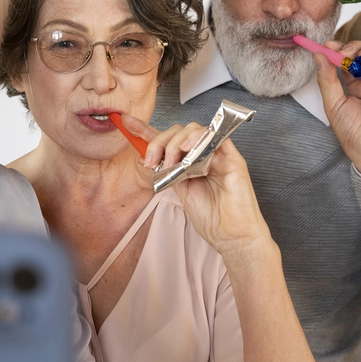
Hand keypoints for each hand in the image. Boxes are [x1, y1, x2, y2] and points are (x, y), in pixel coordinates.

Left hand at [120, 114, 272, 258]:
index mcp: (190, 161)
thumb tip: (147, 157)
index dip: (147, 130)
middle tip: (152, 161)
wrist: (231, 237)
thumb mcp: (180, 191)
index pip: (167, 140)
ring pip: (195, 130)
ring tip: (171, 162)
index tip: (127, 124)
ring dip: (177, 141)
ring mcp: (218, 154)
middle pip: (179, 131)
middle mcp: (204, 154)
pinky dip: (200, 138)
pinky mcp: (232, 158)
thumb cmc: (211, 218)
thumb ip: (167, 172)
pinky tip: (189, 149)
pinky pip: (217, 136)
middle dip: (160, 142)